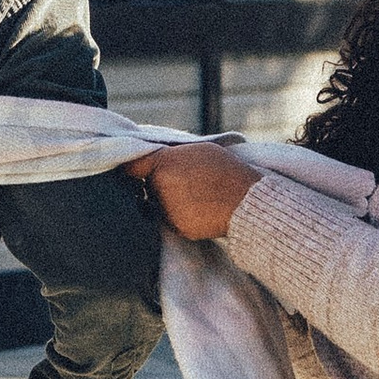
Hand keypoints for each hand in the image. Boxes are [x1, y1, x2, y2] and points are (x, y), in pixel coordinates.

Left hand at [124, 143, 261, 241]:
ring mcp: (166, 211)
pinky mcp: (176, 229)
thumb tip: (155, 157)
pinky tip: (198, 208)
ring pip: (157, 204)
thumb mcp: (198, 150)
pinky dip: (179, 215)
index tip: (136, 169)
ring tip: (194, 195)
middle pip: (147, 185)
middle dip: (157, 183)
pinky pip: (170, 219)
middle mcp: (159, 188)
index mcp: (162, 164)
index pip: (131, 167)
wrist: (246, 202)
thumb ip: (171, 155)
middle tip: (181, 180)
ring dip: (167, 200)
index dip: (134, 168)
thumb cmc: (226, 170)